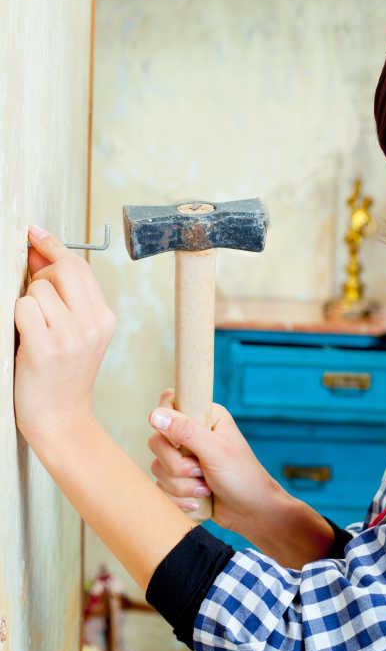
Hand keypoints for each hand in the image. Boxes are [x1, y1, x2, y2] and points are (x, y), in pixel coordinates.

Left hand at [14, 226, 115, 447]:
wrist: (60, 418)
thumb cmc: (62, 375)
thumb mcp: (77, 334)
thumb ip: (63, 295)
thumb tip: (37, 255)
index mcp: (105, 318)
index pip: (81, 267)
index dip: (54, 246)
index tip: (35, 232)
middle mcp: (93, 324)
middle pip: (63, 269)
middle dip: (40, 275)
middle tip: (35, 297)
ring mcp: (71, 335)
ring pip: (37, 290)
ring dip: (26, 304)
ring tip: (33, 330)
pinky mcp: (45, 346)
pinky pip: (22, 308)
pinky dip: (16, 318)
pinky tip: (25, 340)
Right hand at [147, 389, 282, 539]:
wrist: (252, 511)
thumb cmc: (242, 477)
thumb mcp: (216, 451)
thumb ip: (186, 432)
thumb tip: (154, 415)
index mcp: (205, 416)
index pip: (169, 402)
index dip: (166, 422)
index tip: (180, 443)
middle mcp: (192, 433)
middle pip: (157, 441)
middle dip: (177, 465)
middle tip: (201, 470)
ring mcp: (184, 457)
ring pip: (157, 467)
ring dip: (182, 485)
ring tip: (206, 487)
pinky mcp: (180, 479)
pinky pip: (161, 487)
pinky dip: (179, 498)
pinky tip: (198, 500)